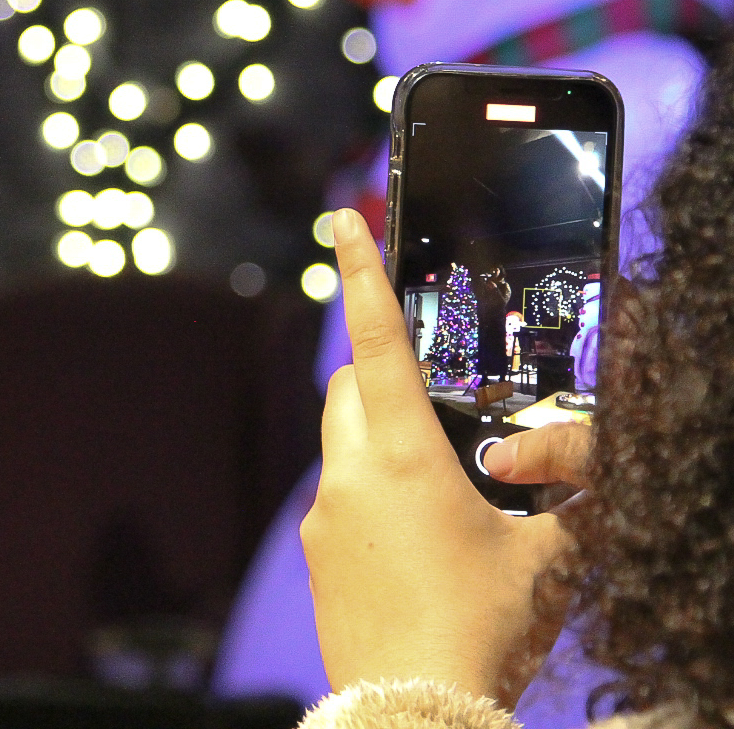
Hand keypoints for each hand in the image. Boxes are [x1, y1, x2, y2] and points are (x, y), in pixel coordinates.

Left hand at [300, 209, 576, 705]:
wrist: (415, 710)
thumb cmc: (485, 630)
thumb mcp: (550, 559)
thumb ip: (571, 498)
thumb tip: (581, 463)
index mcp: (403, 457)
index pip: (378, 340)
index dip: (363, 273)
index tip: (341, 220)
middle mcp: (349, 476)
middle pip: (347, 389)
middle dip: (377, 371)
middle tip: (428, 393)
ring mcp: (322, 519)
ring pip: (341, 446)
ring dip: (377, 440)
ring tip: (441, 486)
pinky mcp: (318, 557)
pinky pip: (339, 502)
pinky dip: (372, 496)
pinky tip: (419, 543)